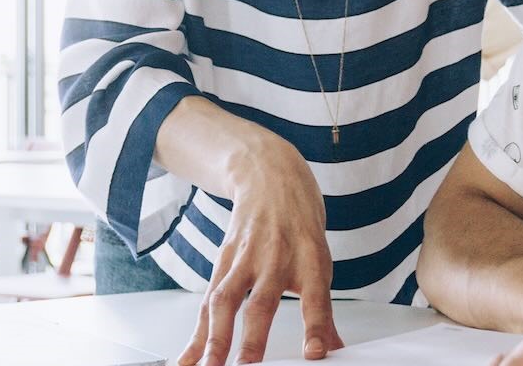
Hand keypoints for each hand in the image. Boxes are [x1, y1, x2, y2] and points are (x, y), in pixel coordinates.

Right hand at [183, 139, 342, 365]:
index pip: (317, 298)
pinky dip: (196, 333)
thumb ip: (323, 309)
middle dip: (252, 338)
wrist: (270, 175)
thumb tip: (335, 348)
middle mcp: (275, 258)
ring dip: (215, 338)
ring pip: (226, 300)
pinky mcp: (222, 261)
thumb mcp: (319, 260)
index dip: (316, 326)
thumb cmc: (298, 223)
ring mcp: (244, 258)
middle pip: (261, 302)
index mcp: (309, 260)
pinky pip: (206, 301)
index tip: (314, 353)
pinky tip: (188, 358)